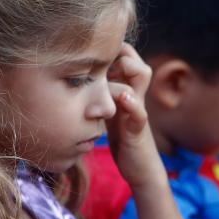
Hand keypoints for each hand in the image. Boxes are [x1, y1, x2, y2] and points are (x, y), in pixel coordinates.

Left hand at [105, 42, 159, 185]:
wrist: (140, 169)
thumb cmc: (122, 140)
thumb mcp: (110, 112)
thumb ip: (102, 95)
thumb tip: (76, 79)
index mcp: (126, 88)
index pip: (125, 54)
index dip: (111, 50)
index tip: (91, 59)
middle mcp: (134, 94)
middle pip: (133, 54)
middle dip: (120, 53)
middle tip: (102, 65)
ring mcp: (138, 110)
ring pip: (141, 75)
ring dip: (127, 69)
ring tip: (111, 75)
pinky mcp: (137, 130)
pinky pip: (139, 112)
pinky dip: (131, 104)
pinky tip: (123, 99)